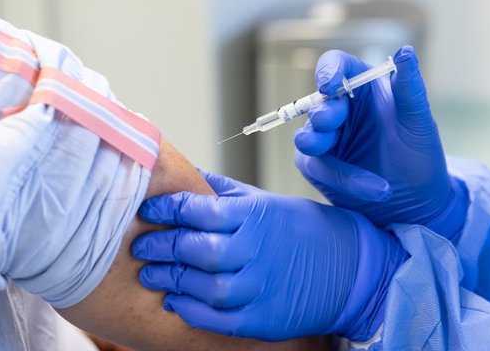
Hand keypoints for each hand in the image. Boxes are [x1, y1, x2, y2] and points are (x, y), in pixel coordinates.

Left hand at [133, 171, 404, 341]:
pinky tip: (176, 301)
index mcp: (256, 215)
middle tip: (139, 246)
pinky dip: (192, 310)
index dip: (166, 209)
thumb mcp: (267, 201)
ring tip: (151, 275)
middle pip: (197, 249)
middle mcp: (258, 249)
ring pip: (205, 286)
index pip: (199, 209)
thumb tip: (185, 173)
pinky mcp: (264, 317)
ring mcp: (262, 286)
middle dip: (162, 247)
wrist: (350, 268)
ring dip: (172, 281)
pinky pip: (219, 317)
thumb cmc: (304, 230)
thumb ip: (224, 192)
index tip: (147, 211)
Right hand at [294, 46, 467, 239]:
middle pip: (317, 102)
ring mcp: (326, 138)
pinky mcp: (319, 167)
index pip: (336, 65)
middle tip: (328, 124)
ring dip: (318, 144)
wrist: (418, 200)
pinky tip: (377, 189)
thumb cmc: (420, 154)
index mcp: (363, 86)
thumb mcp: (418, 120)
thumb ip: (410, 88)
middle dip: (323, 114)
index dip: (328, 71)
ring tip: (335, 152)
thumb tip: (406, 51)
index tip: (329, 85)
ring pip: (308, 136)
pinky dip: (345, 179)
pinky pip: (319, 168)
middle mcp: (340, 108)